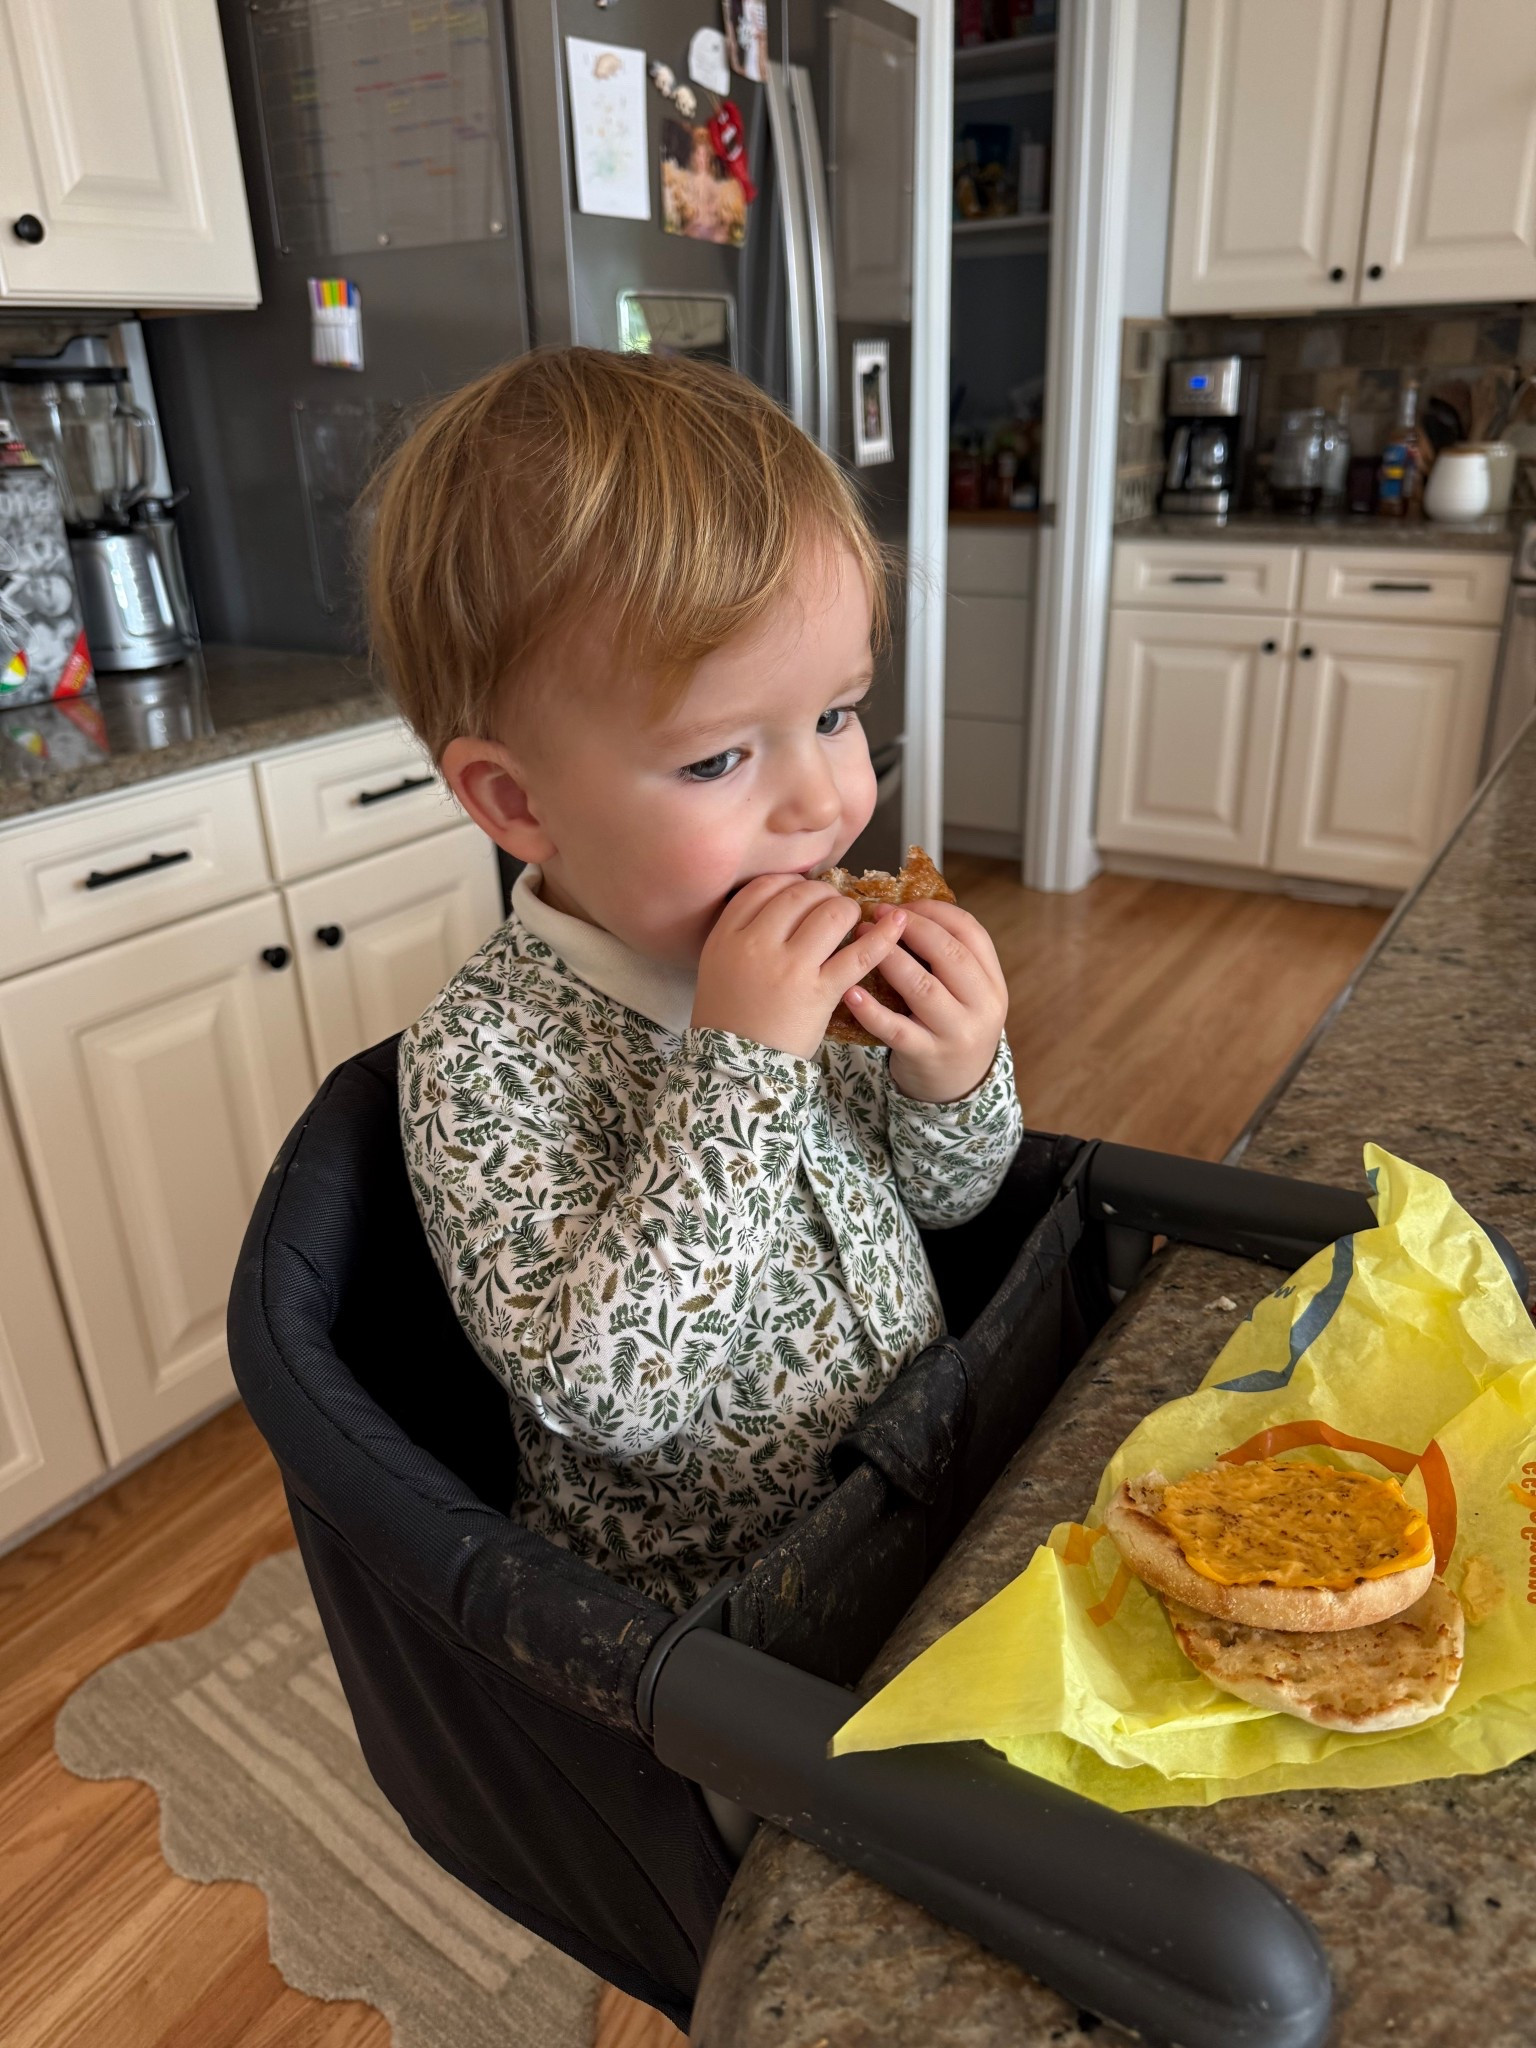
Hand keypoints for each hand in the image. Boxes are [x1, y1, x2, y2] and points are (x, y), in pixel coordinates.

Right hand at [691, 874, 909, 1059]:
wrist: (735, 1068)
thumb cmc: (728, 1017)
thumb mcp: (717, 964)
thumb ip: (741, 931)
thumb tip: (780, 903)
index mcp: (727, 936)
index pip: (765, 887)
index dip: (790, 883)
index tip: (801, 893)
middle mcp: (757, 945)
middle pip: (799, 894)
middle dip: (822, 894)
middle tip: (830, 906)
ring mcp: (790, 967)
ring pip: (831, 914)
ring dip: (847, 910)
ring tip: (852, 919)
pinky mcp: (821, 992)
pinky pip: (859, 954)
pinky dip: (883, 936)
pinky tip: (897, 925)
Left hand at [845, 899, 1008, 1101]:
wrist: (958, 1086)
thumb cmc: (953, 1026)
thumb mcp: (967, 992)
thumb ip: (948, 958)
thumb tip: (902, 911)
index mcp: (992, 982)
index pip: (971, 931)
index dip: (935, 911)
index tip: (903, 903)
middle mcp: (982, 1006)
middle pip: (949, 953)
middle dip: (910, 927)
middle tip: (877, 913)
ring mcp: (956, 1033)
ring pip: (922, 987)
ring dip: (889, 957)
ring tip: (859, 939)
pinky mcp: (927, 1055)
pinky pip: (896, 1029)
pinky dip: (871, 1010)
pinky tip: (850, 992)